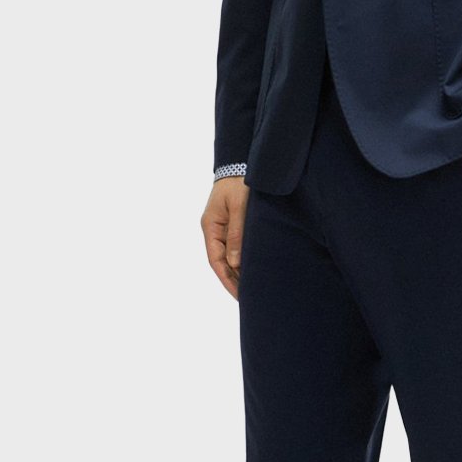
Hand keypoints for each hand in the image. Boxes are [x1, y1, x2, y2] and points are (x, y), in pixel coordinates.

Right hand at [201, 175, 248, 298]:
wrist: (240, 163)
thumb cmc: (239, 183)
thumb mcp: (239, 208)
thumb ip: (237, 234)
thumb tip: (236, 262)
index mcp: (210, 227)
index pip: (216, 261)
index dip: (227, 279)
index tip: (239, 294)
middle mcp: (213, 230)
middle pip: (221, 262)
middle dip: (232, 280)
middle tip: (248, 298)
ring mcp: (221, 228)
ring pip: (227, 256)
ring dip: (237, 272)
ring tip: (251, 288)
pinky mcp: (231, 224)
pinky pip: (233, 247)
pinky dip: (241, 260)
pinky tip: (251, 269)